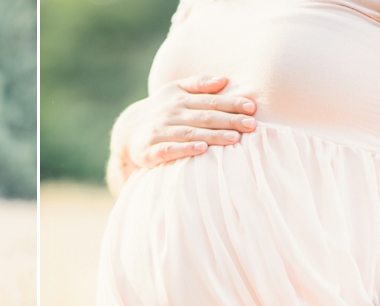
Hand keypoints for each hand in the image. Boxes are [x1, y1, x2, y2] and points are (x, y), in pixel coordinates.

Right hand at [107, 75, 257, 194]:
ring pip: (190, 133)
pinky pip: (170, 149)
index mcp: (180, 99)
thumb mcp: (175, 91)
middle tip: (251, 125)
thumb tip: (224, 80)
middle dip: (229, 121)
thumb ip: (199, 84)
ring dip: (213, 136)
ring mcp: (160, 131)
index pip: (210, 101)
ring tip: (234, 139)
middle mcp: (171, 113)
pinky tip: (202, 150)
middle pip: (204, 117)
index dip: (232, 104)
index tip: (252, 108)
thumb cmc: (160, 109)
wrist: (127, 131)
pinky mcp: (150, 150)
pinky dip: (186, 149)